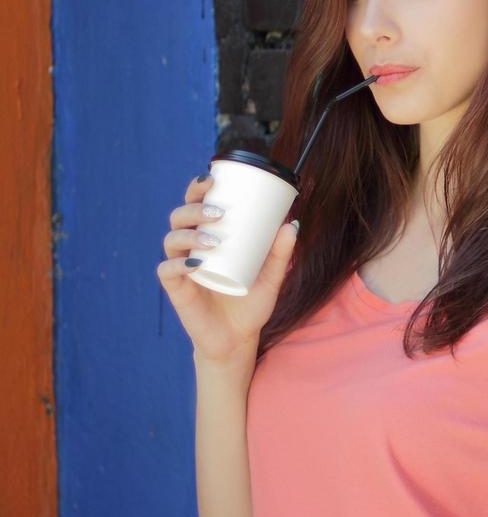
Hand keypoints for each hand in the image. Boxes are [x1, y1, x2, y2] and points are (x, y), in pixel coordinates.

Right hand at [156, 171, 297, 367]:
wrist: (238, 339)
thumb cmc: (251, 303)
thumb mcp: (271, 277)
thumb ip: (280, 253)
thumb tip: (291, 223)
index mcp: (209, 237)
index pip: (196, 205)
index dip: (197, 188)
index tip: (213, 177)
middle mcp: (191, 248)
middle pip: (179, 216)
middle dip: (193, 207)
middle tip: (218, 211)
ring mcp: (182, 268)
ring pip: (172, 239)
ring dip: (189, 233)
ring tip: (214, 239)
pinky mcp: (176, 290)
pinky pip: (167, 270)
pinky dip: (178, 264)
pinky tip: (196, 263)